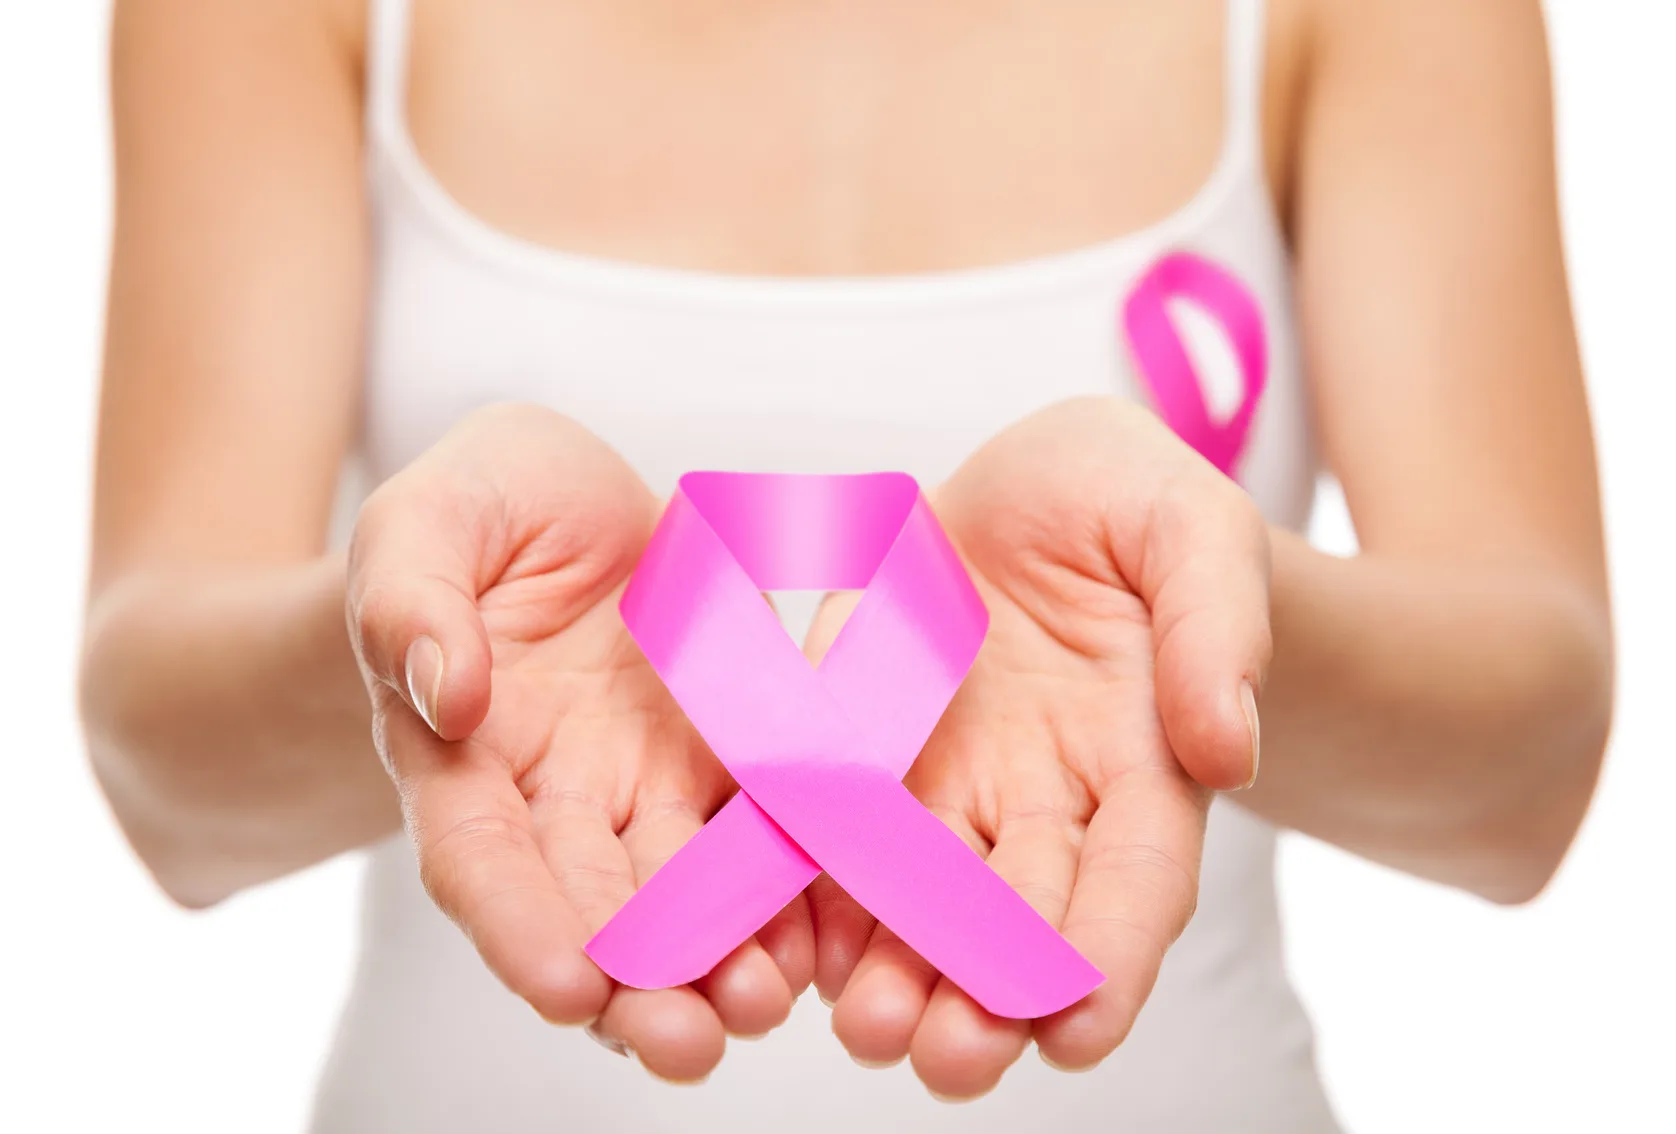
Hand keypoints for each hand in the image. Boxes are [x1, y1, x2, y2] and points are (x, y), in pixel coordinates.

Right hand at [345, 405, 813, 1080]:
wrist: (563, 502)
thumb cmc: (475, 512)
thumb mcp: (426, 523)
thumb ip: (414, 601)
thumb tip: (448, 695)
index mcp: (463, 754)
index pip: (480, 855)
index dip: (516, 924)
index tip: (563, 987)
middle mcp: (558, 795)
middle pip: (591, 907)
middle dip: (635, 983)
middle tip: (688, 1046)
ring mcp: (648, 783)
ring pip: (683, 891)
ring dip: (720, 959)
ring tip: (763, 1008)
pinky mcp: (727, 756)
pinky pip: (762, 827)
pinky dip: (787, 888)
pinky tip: (821, 936)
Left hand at [807, 397, 1271, 1097]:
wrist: (1032, 487)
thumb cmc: (1131, 504)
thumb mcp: (1193, 530)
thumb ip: (1215, 630)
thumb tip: (1228, 750)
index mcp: (1139, 759)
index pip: (1134, 877)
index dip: (1111, 956)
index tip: (1078, 1031)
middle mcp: (1041, 798)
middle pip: (1020, 915)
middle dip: (987, 994)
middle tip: (949, 1059)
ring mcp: (946, 784)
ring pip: (921, 899)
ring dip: (897, 971)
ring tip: (867, 1027)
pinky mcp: (862, 751)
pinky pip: (832, 829)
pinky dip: (813, 891)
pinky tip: (787, 941)